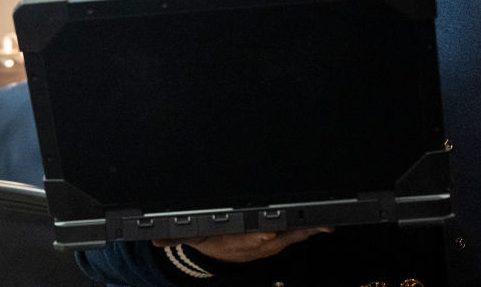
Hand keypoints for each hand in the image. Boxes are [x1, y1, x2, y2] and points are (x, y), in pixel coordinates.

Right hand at [153, 227, 330, 262]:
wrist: (221, 258)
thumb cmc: (211, 241)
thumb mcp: (192, 237)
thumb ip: (175, 235)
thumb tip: (155, 238)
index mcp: (236, 241)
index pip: (247, 239)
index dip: (258, 237)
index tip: (266, 233)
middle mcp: (254, 245)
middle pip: (276, 238)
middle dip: (293, 231)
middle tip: (310, 222)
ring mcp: (269, 245)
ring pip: (290, 237)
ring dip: (307, 230)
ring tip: (325, 223)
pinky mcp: (278, 242)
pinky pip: (296, 236)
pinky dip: (310, 230)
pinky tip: (325, 225)